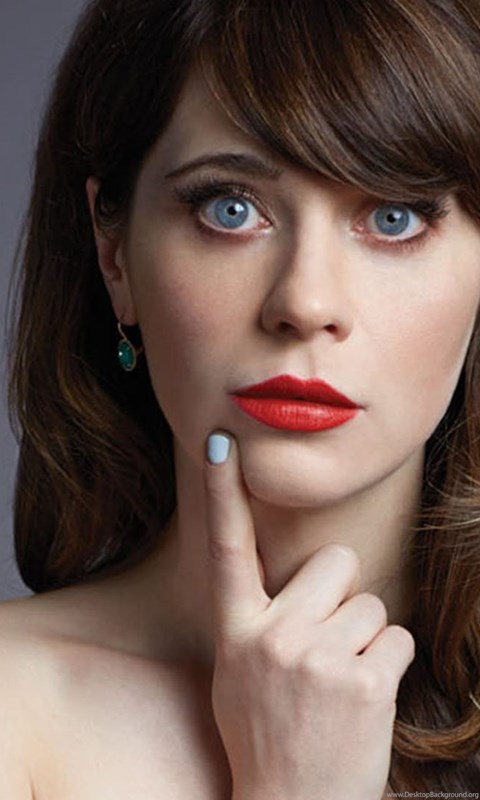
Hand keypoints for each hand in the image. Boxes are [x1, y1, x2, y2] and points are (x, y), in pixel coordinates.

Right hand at [203, 432, 414, 799]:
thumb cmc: (267, 732)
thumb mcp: (238, 671)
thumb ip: (256, 619)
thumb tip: (282, 573)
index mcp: (238, 631)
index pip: (227, 548)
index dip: (223, 491)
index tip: (220, 442)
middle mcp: (274, 636)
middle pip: (338, 560)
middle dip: (343, 592)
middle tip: (327, 640)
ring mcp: (319, 658)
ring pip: (374, 602)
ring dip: (367, 635)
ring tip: (342, 679)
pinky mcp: (364, 682)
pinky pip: (399, 636)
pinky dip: (390, 661)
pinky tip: (365, 696)